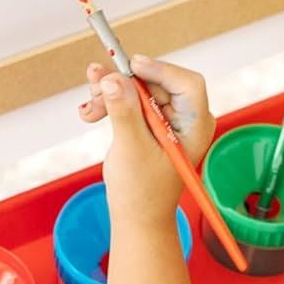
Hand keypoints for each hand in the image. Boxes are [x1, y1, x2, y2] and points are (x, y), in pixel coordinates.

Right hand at [80, 56, 215, 222]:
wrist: (136, 217)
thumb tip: (112, 78)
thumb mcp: (131, 150)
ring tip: (89, 109)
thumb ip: (124, 112)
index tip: (131, 65)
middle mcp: (185, 119)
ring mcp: (168, 120)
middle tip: (95, 85)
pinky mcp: (150, 123)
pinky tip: (91, 113)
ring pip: (139, 89)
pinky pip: (130, 101)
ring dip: (110, 94)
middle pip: (157, 82)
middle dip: (123, 83)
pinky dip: (110, 103)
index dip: (160, 70)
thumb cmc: (142, 193)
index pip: (187, 84)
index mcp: (195, 126)